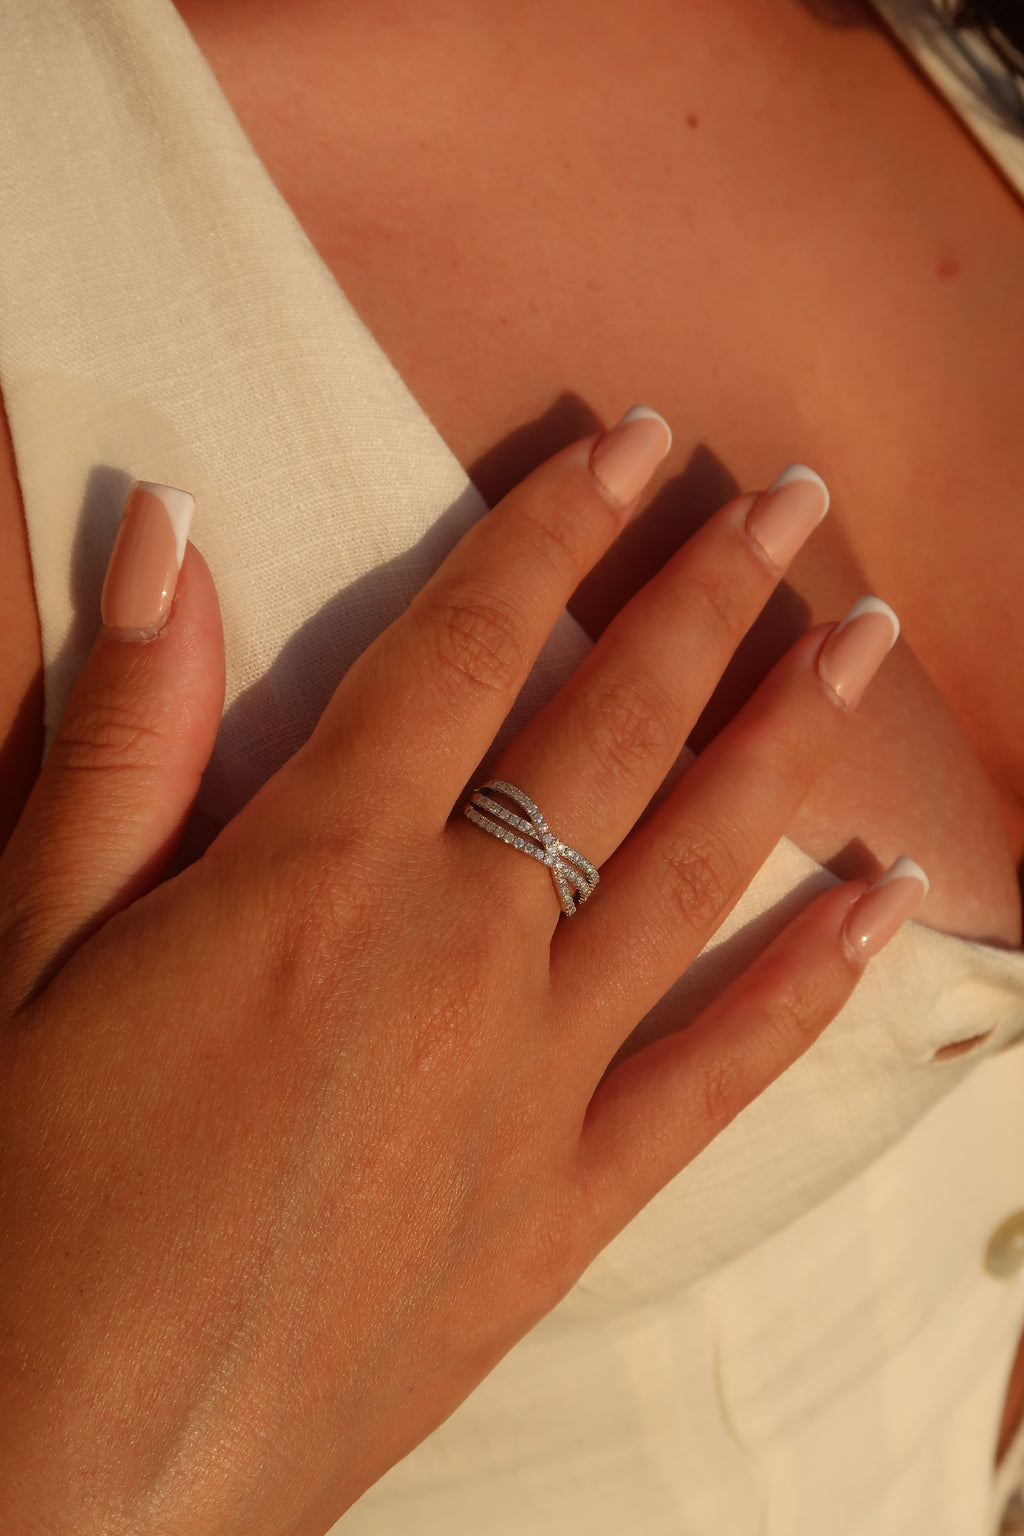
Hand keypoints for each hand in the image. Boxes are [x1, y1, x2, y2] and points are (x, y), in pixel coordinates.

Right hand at [0, 412, 919, 1535]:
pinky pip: (721, 1072)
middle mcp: (459, 953)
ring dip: (790, 738)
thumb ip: (123, 739)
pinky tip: (883, 903)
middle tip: (790, 498)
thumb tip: (169, 543)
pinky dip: (812, 979)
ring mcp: (534, 1083)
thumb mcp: (32, 945)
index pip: (469, 644)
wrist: (68, 1473)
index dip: (554, 528)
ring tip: (866, 638)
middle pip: (615, 728)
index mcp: (322, 872)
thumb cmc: (24, 1194)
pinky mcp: (563, 1206)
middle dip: (709, 594)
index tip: (632, 444)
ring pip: (700, 868)